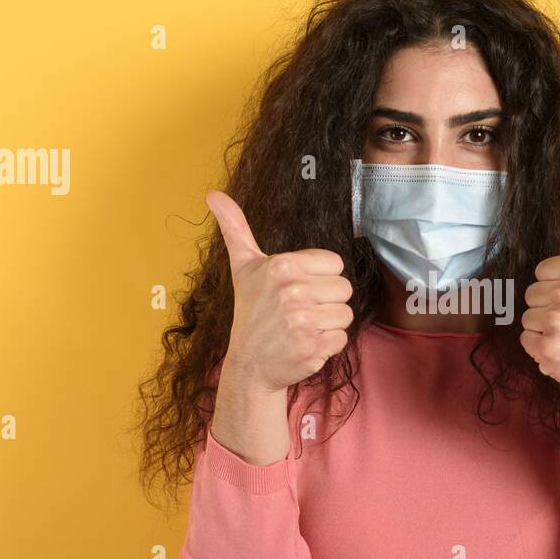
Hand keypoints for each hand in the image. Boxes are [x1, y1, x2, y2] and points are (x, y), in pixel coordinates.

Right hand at [206, 190, 353, 393]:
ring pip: (345, 314)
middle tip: (299, 311)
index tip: (297, 289)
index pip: (334, 263)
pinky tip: (305, 344)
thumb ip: (235, 229)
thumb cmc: (251, 312)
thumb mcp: (244, 268)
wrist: (249, 365)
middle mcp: (292, 291)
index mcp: (282, 266)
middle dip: (326, 301)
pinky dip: (328, 345)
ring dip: (328, 324)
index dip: (320, 277)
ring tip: (302, 328)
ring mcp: (303, 321)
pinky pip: (342, 338)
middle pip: (344, 289)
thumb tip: (214, 194)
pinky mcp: (312, 348)